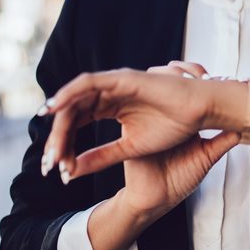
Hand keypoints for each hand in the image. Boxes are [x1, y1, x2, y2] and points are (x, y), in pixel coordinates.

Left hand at [39, 61, 213, 181]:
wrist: (199, 112)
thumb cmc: (174, 127)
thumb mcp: (129, 149)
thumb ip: (101, 157)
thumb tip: (71, 171)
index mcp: (110, 107)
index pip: (78, 124)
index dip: (65, 145)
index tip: (57, 170)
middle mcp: (108, 94)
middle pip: (72, 114)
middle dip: (58, 139)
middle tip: (49, 164)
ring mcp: (113, 84)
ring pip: (76, 100)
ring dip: (60, 122)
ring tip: (52, 148)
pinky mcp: (121, 78)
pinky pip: (87, 82)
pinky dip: (69, 93)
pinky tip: (54, 109)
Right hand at [117, 64, 239, 219]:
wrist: (156, 199)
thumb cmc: (179, 181)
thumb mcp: (206, 158)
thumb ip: (222, 142)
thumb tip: (242, 129)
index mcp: (181, 123)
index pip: (190, 96)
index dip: (198, 83)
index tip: (210, 75)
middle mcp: (163, 119)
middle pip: (171, 88)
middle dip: (183, 74)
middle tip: (200, 72)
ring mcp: (145, 121)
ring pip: (153, 92)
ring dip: (165, 79)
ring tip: (185, 76)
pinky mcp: (129, 127)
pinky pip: (135, 106)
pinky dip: (144, 96)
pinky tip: (159, 91)